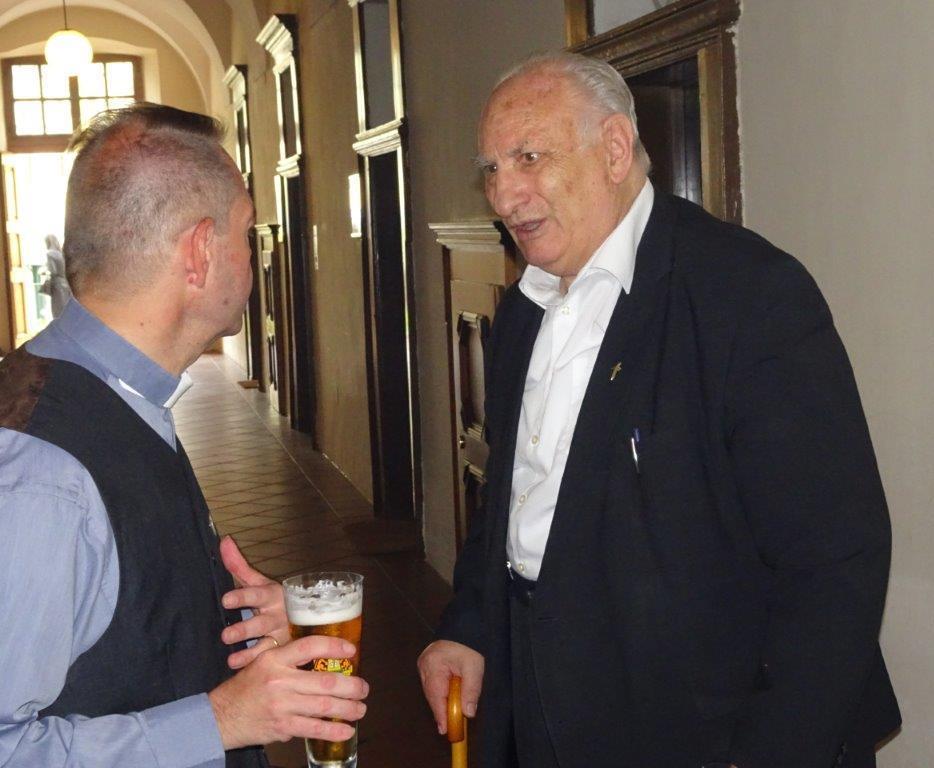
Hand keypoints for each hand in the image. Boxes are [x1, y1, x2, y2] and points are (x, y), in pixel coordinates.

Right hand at [208, 635, 368, 748]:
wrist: (221, 716)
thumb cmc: (247, 687)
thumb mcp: (263, 662)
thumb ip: (289, 658)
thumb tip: (324, 659)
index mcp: (275, 659)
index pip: (309, 646)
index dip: (333, 646)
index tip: (351, 651)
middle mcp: (280, 680)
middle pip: (324, 681)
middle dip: (351, 685)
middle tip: (364, 688)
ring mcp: (281, 705)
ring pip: (323, 706)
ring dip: (348, 708)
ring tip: (360, 709)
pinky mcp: (282, 726)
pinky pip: (313, 728)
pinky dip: (333, 730)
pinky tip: (347, 730)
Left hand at [218, 535, 288, 667]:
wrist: (305, 617)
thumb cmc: (274, 598)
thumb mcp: (259, 582)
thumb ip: (239, 565)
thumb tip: (224, 540)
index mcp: (272, 595)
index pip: (256, 594)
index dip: (242, 597)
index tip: (226, 600)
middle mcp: (278, 614)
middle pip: (260, 623)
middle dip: (244, 629)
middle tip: (226, 635)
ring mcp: (282, 634)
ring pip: (266, 643)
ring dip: (249, 651)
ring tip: (231, 659)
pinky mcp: (283, 650)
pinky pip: (268, 658)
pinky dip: (253, 662)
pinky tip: (237, 666)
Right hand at [417, 640, 483, 733]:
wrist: (464, 629)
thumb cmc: (468, 646)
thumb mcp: (475, 668)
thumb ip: (471, 690)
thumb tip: (468, 713)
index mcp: (434, 664)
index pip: (436, 695)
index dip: (441, 714)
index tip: (445, 729)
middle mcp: (425, 665)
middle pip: (432, 695)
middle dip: (442, 710)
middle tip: (450, 726)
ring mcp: (424, 665)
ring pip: (432, 691)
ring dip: (442, 701)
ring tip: (450, 715)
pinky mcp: (426, 665)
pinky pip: (432, 684)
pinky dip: (440, 693)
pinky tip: (447, 699)